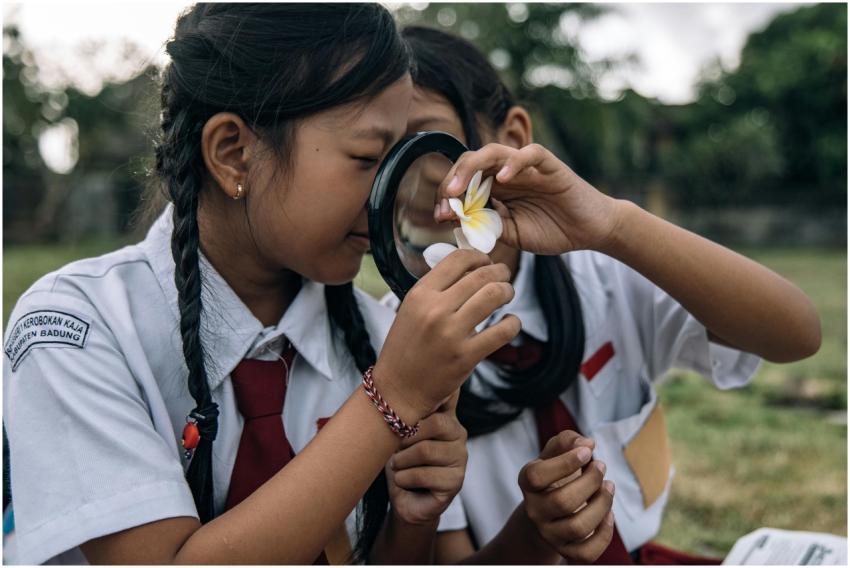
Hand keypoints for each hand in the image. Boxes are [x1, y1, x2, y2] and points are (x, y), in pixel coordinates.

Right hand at [374, 249, 520, 420]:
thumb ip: (436, 290)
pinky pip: (502, 331)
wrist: (398, 389)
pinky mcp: (466, 356)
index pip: (458, 259)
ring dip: (508, 290)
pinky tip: (511, 322)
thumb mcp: (411, 310)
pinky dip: (513, 323)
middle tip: (504, 275)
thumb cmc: (406, 348)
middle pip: (481, 275)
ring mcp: (451, 333)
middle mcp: (435, 309)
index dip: (479, 257)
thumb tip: (470, 270)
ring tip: (508, 294)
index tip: (486, 262)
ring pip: (494, 295)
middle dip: (500, 271)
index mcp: (420, 294)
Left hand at [386, 392, 466, 524]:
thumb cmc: (400, 463)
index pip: (450, 395)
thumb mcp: (398, 435)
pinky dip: (404, 479)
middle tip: (395, 450)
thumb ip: (406, 414)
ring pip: (425, 451)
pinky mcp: (456, 482)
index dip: (444, 389)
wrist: (404, 500)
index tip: (430, 379)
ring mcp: (460, 458)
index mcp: (445, 417)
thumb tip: (402, 385)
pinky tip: (404, 482)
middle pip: (437, 423)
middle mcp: (458, 434)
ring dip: (401, 462)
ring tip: (397, 467)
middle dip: (407, 437)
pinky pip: (423, 475)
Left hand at [437, 143, 623, 254]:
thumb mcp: (512, 234)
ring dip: (472, 168)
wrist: (590, 231)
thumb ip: (488, 226)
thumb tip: (457, 222)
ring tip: (459, 189)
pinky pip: (530, 154)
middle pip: (472, 162)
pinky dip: (515, 162)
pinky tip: (502, 179)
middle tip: (444, 201)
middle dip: (452, 180)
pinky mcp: (551, 165)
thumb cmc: (552, 230)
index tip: (439, 216)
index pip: (463, 180)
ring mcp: (528, 166)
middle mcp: (507, 172)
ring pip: (494, 152)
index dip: (447, 195)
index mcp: (495, 187)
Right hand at [518, 430, 614, 562]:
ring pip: (578, 527)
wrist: (547, 511)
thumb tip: (588, 443)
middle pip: (563, 502)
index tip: (587, 451)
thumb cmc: (555, 476)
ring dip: (602, 504)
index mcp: (528, 484)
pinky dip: (604, 534)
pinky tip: (609, 514)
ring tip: (609, 486)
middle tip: (601, 466)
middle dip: (590, 481)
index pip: (537, 476)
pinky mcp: (565, 551)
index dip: (565, 462)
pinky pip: (587, 552)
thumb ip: (567, 441)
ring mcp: (549, 533)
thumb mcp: (555, 454)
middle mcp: (534, 511)